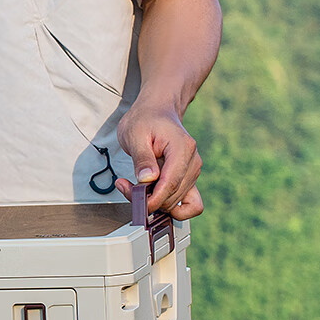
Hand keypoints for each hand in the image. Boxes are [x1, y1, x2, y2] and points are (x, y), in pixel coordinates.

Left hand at [114, 99, 203, 218]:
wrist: (157, 111)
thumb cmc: (146, 120)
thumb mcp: (135, 134)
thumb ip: (142, 158)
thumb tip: (148, 180)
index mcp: (182, 148)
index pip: (170, 185)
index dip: (152, 199)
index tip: (134, 199)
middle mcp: (192, 162)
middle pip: (172, 197)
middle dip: (148, 199)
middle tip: (126, 185)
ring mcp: (193, 172)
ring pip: (177, 203)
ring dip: (155, 202)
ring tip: (135, 187)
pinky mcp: (189, 180)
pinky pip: (192, 205)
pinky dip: (172, 208)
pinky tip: (155, 199)